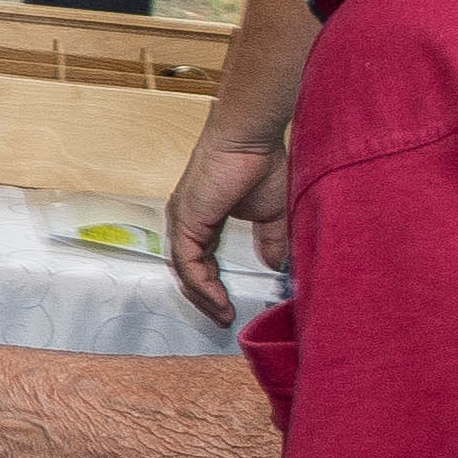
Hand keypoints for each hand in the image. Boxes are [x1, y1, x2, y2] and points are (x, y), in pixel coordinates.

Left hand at [168, 128, 288, 330]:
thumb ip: (270, 241)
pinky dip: (201, 284)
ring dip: (203, 297)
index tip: (230, 307)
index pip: (200, 262)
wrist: (249, 139)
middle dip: (205, 299)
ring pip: (185, 271)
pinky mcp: (184, 221)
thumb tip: (275, 266)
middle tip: (223, 318)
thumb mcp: (271, 215)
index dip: (213, 287)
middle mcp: (186, 223)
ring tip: (223, 314)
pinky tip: (218, 300)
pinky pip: (187, 263)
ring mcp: (182, 221)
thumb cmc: (260, 166)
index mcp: (202, 221)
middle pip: (188, 271)